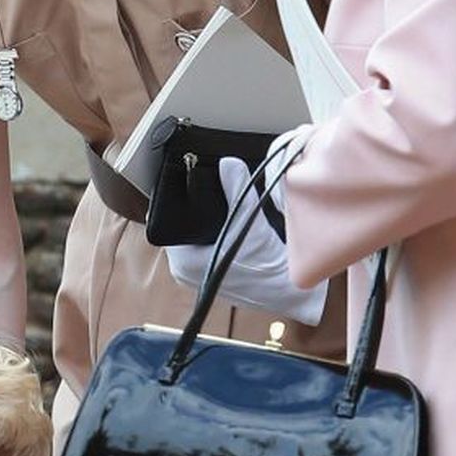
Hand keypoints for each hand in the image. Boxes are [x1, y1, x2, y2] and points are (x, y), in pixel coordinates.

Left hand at [165, 157, 326, 323]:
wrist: (287, 292)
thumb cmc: (267, 268)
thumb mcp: (249, 221)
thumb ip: (237, 190)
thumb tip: (228, 163)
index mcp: (184, 262)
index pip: (168, 222)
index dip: (177, 201)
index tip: (185, 183)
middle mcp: (185, 271)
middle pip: (180, 228)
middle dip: (192, 210)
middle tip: (205, 189)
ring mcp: (197, 274)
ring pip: (192, 237)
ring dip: (203, 222)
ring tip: (216, 204)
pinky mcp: (210, 273)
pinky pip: (203, 246)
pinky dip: (212, 234)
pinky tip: (224, 223)